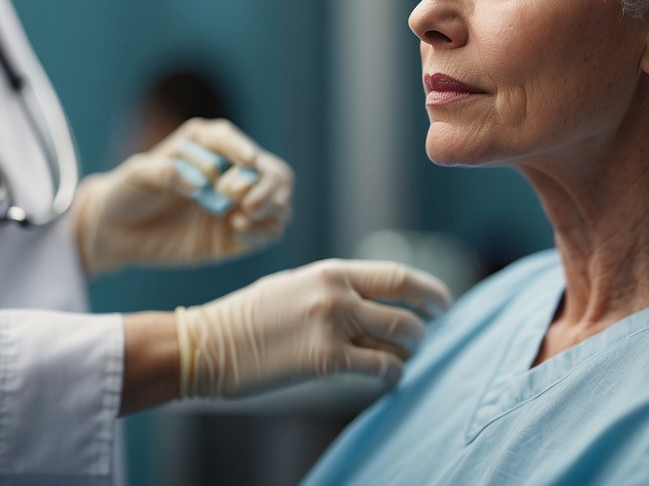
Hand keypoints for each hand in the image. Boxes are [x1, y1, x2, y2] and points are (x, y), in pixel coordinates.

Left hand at [75, 118, 293, 275]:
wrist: (115, 232)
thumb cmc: (126, 192)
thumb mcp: (136, 175)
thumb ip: (164, 172)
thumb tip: (199, 184)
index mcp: (205, 145)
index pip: (231, 140)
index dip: (242, 150)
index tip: (246, 162)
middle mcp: (229, 171)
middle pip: (272, 170)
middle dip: (268, 184)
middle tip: (246, 202)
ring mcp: (236, 203)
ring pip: (281, 199)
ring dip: (272, 206)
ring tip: (243, 216)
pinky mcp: (236, 234)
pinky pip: (270, 230)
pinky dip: (264, 230)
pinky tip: (237, 230)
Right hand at [175, 259, 452, 398]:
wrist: (205, 342)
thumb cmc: (248, 317)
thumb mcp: (296, 285)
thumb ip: (336, 289)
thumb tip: (375, 301)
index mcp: (331, 271)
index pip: (397, 276)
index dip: (428, 291)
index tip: (443, 303)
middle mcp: (337, 293)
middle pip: (406, 309)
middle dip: (423, 327)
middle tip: (423, 338)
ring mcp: (333, 326)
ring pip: (399, 339)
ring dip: (408, 352)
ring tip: (399, 358)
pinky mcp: (325, 361)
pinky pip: (379, 368)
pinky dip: (391, 375)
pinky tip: (386, 377)